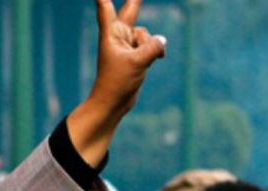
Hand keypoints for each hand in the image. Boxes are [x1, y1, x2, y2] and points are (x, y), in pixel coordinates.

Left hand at [68, 0, 165, 165]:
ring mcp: (127, 45)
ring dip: (149, 45)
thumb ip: (153, 47)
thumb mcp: (137, 62)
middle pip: (129, 11)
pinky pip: (151, 45)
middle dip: (134, 1)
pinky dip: (155, 50)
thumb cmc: (117, 81)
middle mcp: (118, 36)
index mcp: (111, 33)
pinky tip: (159, 57)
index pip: (106, 8)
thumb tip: (162, 41)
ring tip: (140, 62)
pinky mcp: (135, 55)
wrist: (113, 102)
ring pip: (146, 35)